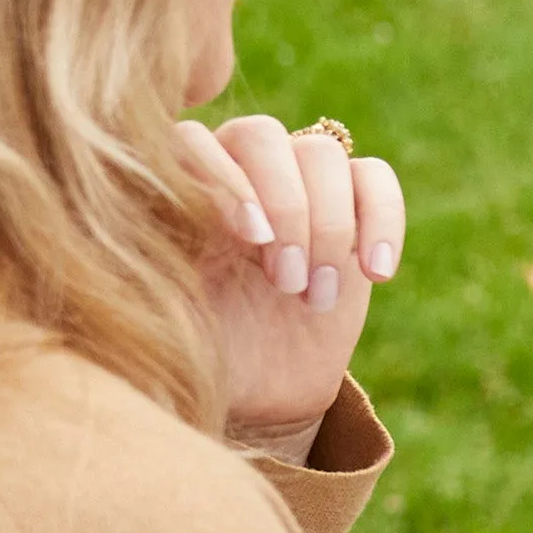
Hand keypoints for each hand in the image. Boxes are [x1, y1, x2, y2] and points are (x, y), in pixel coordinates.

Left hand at [179, 111, 405, 458]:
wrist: (256, 396)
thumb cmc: (198, 356)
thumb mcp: (162, 317)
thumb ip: (149, 262)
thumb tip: (154, 213)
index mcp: (175, 189)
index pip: (193, 140)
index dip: (226, 179)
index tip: (250, 240)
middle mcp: (232, 172)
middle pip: (263, 136)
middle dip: (286, 208)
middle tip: (285, 283)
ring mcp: (294, 185)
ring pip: (322, 153)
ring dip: (329, 225)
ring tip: (317, 297)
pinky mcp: (350, 208)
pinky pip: (375, 180)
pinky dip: (383, 220)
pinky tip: (376, 275)